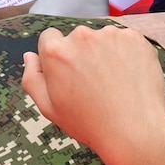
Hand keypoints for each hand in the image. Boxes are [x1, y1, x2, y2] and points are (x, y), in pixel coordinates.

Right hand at [22, 23, 164, 161]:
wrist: (134, 130)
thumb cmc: (89, 122)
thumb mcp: (49, 108)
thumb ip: (33, 78)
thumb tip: (30, 56)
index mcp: (56, 51)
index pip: (50, 38)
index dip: (58, 58)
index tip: (70, 75)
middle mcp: (82, 36)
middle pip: (77, 38)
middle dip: (82, 55)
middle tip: (93, 84)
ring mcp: (110, 35)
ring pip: (102, 39)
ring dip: (105, 53)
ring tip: (113, 83)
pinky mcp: (135, 37)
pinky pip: (125, 41)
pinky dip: (126, 54)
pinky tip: (129, 77)